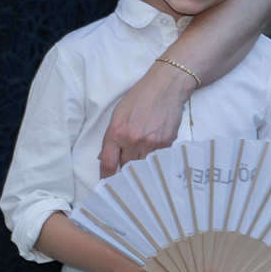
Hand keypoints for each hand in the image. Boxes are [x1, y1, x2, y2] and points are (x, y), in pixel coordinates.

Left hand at [98, 60, 195, 176]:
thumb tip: (104, 158)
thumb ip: (111, 138)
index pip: (107, 163)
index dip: (106, 177)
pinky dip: (154, 159)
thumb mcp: (118, 114)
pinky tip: (155, 151)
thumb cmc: (139, 98)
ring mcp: (150, 143)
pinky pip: (157, 159)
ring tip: (141, 161)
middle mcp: (132, 140)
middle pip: (126, 167)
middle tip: (126, 171)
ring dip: (140, 166)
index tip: (106, 184)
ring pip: (142, 166)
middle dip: (124, 169)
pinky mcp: (166, 143)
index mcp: (116, 132)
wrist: (165, 87)